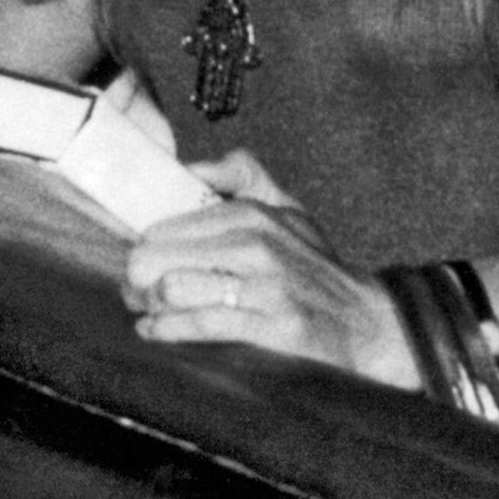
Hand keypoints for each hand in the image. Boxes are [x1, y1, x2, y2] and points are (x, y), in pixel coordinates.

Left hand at [121, 147, 421, 385]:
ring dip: (149, 305)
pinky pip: (202, 323)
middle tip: (132, 289)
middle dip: (137, 277)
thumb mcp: (287, 210)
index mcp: (254, 213)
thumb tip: (188, 167)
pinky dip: (168, 330)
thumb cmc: (314, 267)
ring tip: (145, 310)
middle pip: (161, 255)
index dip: (142, 244)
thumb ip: (242, 178)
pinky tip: (155, 331)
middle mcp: (258, 243)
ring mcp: (266, 285)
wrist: (365, 321)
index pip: (168, 224)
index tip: (136, 258)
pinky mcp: (273, 325)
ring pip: (175, 289)